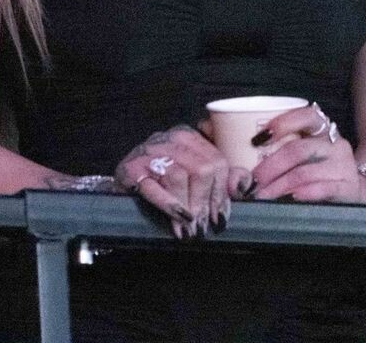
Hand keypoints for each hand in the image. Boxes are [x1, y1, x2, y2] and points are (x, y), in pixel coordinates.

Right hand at [112, 125, 247, 238]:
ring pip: (180, 175)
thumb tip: (243, 186)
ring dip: (188, 207)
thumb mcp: (195, 179)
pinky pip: (154, 186)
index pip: (217, 161)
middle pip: (202, 168)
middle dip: (205, 202)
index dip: (221, 193)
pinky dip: (169, 204)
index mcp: (189, 137)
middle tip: (204, 227)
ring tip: (190, 229)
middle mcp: (170, 139)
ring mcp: (149, 151)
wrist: (122, 188)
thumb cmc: (163, 184)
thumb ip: (224, 180)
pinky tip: (178, 218)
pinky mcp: (130, 168)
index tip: (220, 217)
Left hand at [249, 101, 361, 202]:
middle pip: (298, 149)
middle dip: (270, 165)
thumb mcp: (305, 154)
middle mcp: (335, 144)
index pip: (306, 116)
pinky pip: (324, 189)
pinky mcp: (348, 188)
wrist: (353, 192)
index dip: (281, 124)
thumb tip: (240, 162)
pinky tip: (291, 198)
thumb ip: (281, 150)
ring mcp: (343, 166)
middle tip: (253, 180)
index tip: (257, 139)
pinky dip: (305, 193)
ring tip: (263, 195)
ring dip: (279, 185)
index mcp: (322, 129)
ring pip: (306, 172)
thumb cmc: (319, 171)